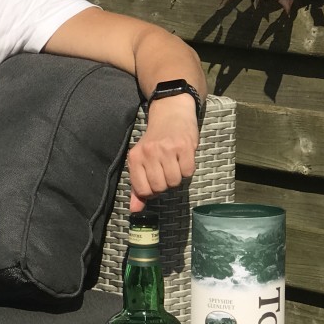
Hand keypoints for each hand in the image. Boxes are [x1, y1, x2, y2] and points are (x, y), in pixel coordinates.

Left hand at [127, 95, 198, 212]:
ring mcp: (167, 149)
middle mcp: (149, 153)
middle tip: (166, 171)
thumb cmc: (155, 141)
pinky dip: (187, 169)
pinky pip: (188, 172)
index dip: (151, 191)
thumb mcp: (141, 161)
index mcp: (135, 158)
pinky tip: (183, 158)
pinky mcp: (184, 146)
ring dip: (177, 177)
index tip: (155, 182)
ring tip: (174, 164)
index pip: (143, 190)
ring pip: (174, 181)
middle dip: (165, 184)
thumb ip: (138, 186)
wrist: (171, 113)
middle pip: (160, 187)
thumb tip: (135, 210)